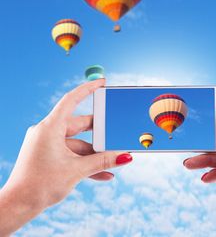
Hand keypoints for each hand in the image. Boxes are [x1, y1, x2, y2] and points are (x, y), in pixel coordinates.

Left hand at [0, 79, 132, 235]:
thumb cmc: (39, 185)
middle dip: (99, 132)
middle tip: (115, 131)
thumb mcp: (76, 170)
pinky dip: (85, 161)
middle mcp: (48, 132)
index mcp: (50, 127)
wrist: (18, 205)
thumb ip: (102, 161)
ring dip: (95, 153)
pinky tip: (103, 173)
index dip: (88, 88)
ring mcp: (48, 143)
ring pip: (78, 143)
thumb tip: (124, 157)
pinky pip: (71, 153)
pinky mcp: (49, 155)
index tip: (102, 82)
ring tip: (113, 161)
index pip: (71, 99)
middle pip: (79, 124)